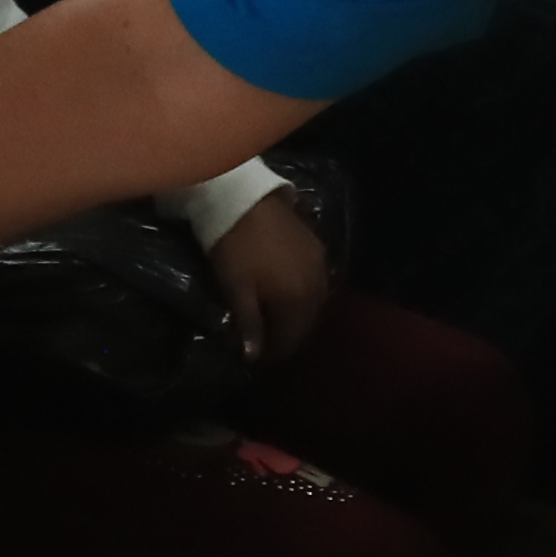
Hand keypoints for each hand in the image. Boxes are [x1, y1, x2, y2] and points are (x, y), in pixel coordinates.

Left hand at [209, 193, 333, 363]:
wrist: (243, 199)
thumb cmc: (234, 248)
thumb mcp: (236, 289)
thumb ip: (249, 324)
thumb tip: (254, 356)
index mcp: (297, 301)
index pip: (291, 339)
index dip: (274, 353)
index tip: (258, 358)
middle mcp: (317, 287)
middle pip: (307, 323)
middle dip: (289, 335)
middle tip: (268, 340)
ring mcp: (320, 265)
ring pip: (314, 303)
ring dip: (299, 315)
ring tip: (278, 318)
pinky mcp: (318, 247)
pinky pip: (317, 281)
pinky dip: (305, 294)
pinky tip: (290, 292)